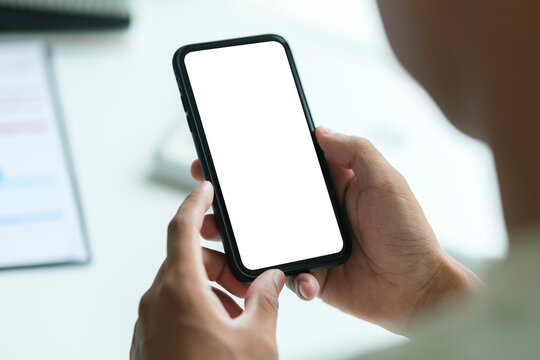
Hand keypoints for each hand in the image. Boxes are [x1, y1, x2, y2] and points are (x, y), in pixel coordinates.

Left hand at [130, 182, 284, 359]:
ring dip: (210, 289)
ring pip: (180, 285)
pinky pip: (172, 308)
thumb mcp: (255, 339)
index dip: (194, 202)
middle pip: (186, 260)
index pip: (180, 227)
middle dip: (218, 262)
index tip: (204, 189)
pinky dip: (196, 307)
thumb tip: (272, 279)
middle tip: (245, 281)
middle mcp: (156, 300)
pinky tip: (220, 331)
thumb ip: (266, 300)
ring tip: (238, 314)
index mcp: (179, 290)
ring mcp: (148, 321)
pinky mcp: (148, 339)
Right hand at [190, 127, 481, 333]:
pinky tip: (298, 276)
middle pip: (266, 202)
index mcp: (332, 186)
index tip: (226, 154)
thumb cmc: (408, 235)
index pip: (287, 167)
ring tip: (216, 232)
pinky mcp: (311, 273)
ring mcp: (311, 244)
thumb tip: (320, 130)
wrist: (417, 291)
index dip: (256, 159)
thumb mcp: (386, 182)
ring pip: (266, 237)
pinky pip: (285, 272)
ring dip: (240, 236)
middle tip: (208, 192)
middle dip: (234, 198)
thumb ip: (355, 151)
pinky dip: (284, 275)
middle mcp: (317, 214)